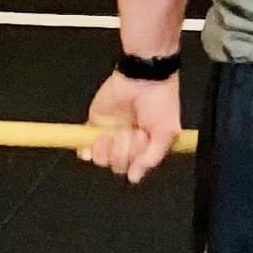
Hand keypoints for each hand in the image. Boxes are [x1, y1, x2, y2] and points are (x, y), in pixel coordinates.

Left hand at [80, 70, 181, 184]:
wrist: (143, 76)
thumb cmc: (160, 100)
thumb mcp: (166, 132)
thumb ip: (151, 158)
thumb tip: (134, 176)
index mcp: (145, 147)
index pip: (134, 167)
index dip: (135, 159)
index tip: (142, 142)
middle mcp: (127, 143)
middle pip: (117, 165)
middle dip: (124, 150)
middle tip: (133, 131)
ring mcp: (111, 134)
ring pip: (101, 159)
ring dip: (108, 147)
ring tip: (119, 129)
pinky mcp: (96, 124)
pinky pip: (85, 146)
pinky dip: (87, 148)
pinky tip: (96, 139)